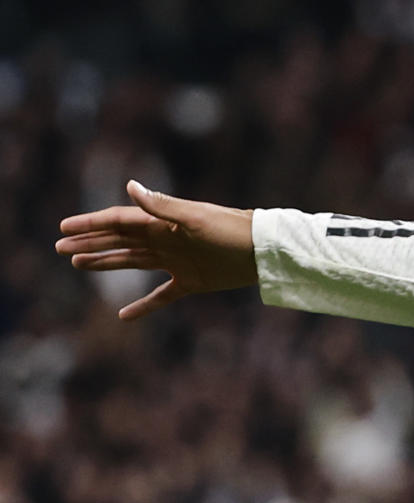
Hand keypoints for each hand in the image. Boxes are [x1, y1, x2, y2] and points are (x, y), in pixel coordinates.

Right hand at [55, 180, 257, 319]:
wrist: (264, 252)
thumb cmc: (232, 229)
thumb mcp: (195, 218)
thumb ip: (162, 206)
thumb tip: (130, 186)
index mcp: (163, 223)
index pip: (119, 222)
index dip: (91, 224)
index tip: (63, 228)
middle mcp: (166, 240)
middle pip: (120, 241)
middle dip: (90, 243)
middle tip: (60, 248)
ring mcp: (177, 261)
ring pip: (133, 262)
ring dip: (106, 263)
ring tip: (78, 263)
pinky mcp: (191, 282)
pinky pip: (161, 296)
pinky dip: (144, 306)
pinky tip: (124, 316)